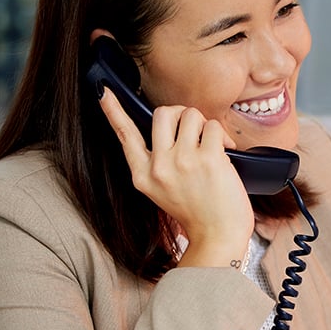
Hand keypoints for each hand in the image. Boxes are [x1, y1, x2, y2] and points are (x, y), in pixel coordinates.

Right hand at [99, 87, 253, 266]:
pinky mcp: (207, 160)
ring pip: (190, 114)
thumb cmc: (198, 214)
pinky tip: (227, 152)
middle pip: (163, 113)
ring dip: (206, 125)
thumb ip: (160, 164)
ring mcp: (181, 162)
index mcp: (142, 176)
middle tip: (196, 132)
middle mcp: (158, 167)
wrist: (218, 237)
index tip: (103, 92)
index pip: (124, 136)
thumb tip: (173, 129)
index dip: (113, 111)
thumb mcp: (164, 191)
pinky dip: (223, 135)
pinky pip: (213, 126)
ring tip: (214, 146)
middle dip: (183, 115)